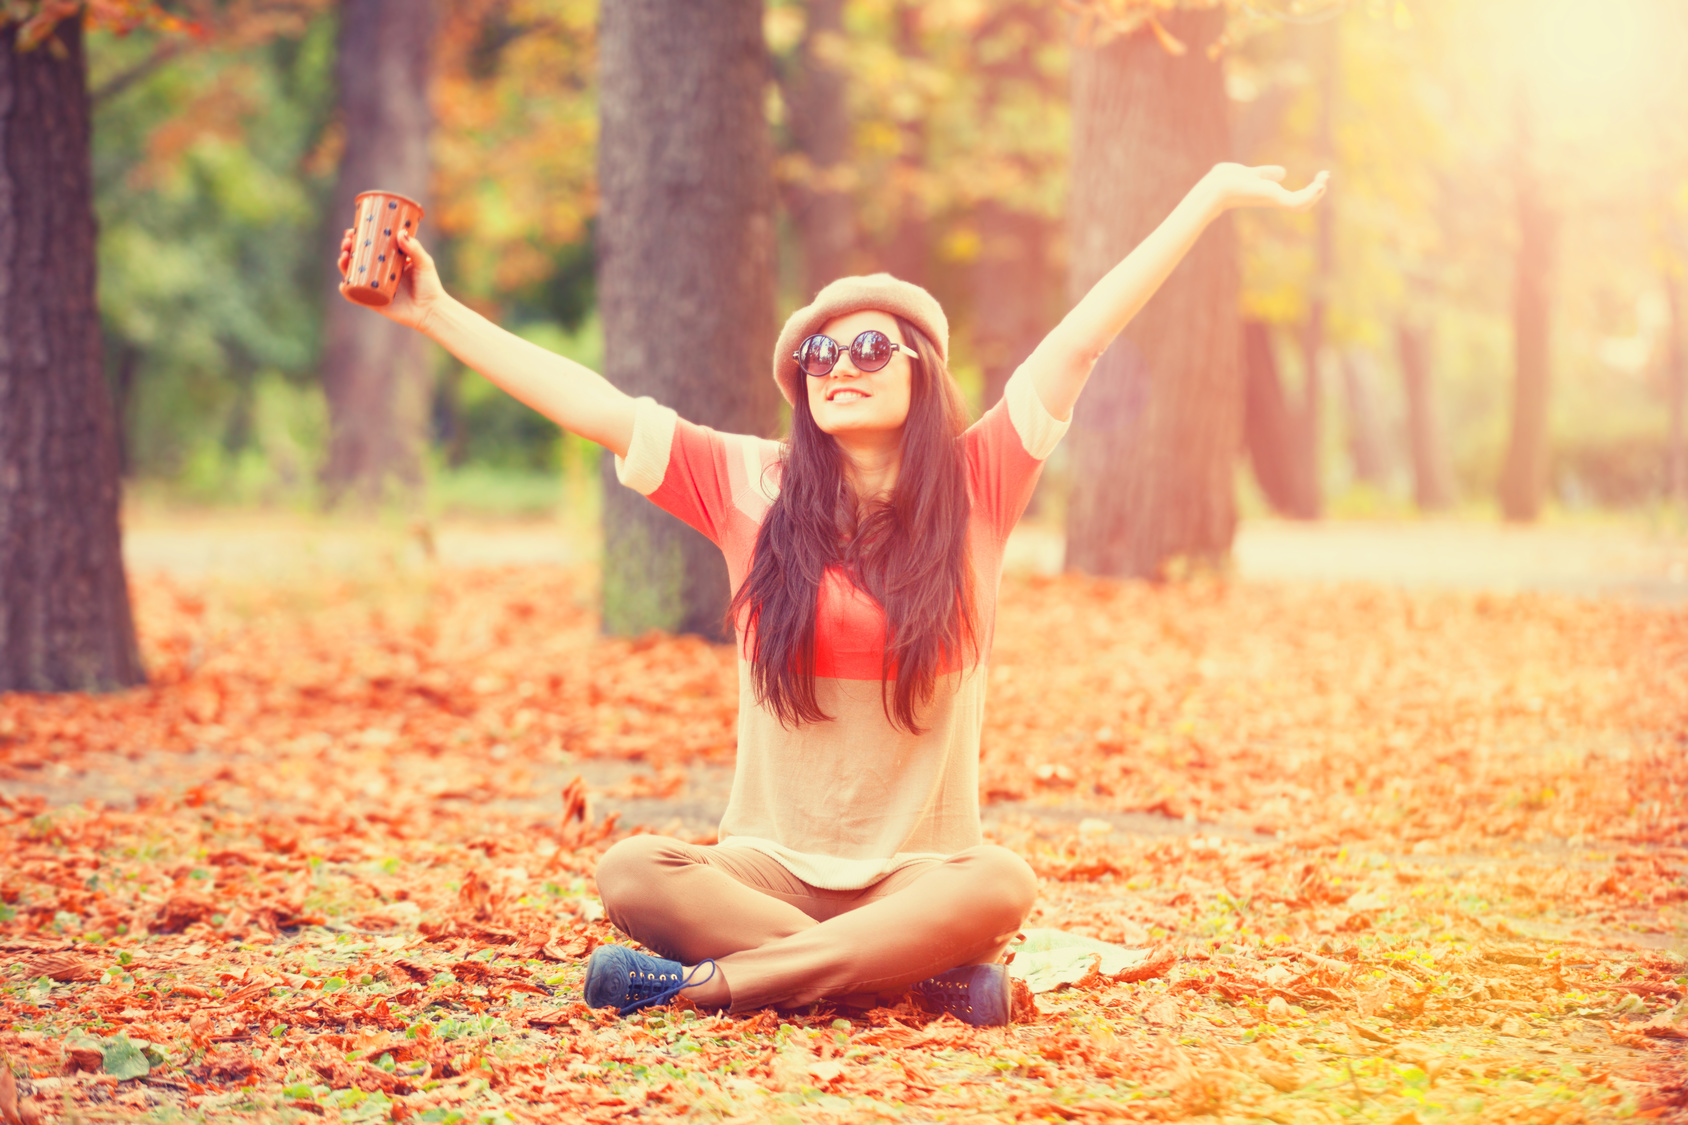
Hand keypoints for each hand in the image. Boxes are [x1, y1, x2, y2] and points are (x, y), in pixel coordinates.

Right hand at [336, 226, 448, 331]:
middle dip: (347, 248)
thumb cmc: (429, 286)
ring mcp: (374, 287)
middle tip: (347, 241)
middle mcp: (378, 274)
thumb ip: (414, 248)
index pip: (368, 247)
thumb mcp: (423, 263)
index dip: (357, 239)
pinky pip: (355, 296)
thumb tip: (401, 233)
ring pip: (352, 274)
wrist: (431, 310)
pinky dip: (346, 289)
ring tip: (344, 255)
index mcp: (387, 262)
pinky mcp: (373, 302)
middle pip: (356, 259)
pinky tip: (342, 283)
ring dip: (343, 264)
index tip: (352, 231)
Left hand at [1200, 163, 1328, 214]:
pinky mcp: (1274, 199)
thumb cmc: (1225, 180)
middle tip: (1326, 176)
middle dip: (1315, 191)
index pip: (1293, 198)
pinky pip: (1297, 202)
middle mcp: (1273, 199)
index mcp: (1269, 194)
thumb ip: (1265, 173)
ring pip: (1301, 204)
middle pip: (1300, 202)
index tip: (1320, 177)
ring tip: (1324, 179)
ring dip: (1315, 192)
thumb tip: (1283, 172)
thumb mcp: (1251, 173)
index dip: (1308, 190)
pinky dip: (1310, 195)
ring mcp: (1274, 200)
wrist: (1216, 187)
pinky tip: (1319, 185)